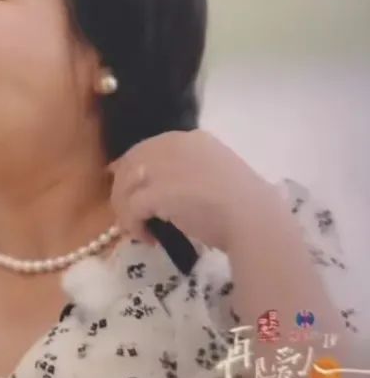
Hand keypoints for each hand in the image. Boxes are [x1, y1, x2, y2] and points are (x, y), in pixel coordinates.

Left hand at [108, 130, 280, 251]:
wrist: (254, 220)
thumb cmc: (246, 204)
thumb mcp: (217, 173)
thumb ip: (190, 172)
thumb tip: (161, 187)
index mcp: (192, 139)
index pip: (148, 148)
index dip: (134, 170)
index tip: (133, 189)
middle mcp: (174, 145)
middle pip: (131, 164)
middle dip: (124, 190)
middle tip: (132, 214)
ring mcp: (163, 167)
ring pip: (125, 186)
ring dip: (126, 210)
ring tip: (140, 229)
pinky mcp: (157, 192)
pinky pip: (130, 208)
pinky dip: (133, 225)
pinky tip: (147, 238)